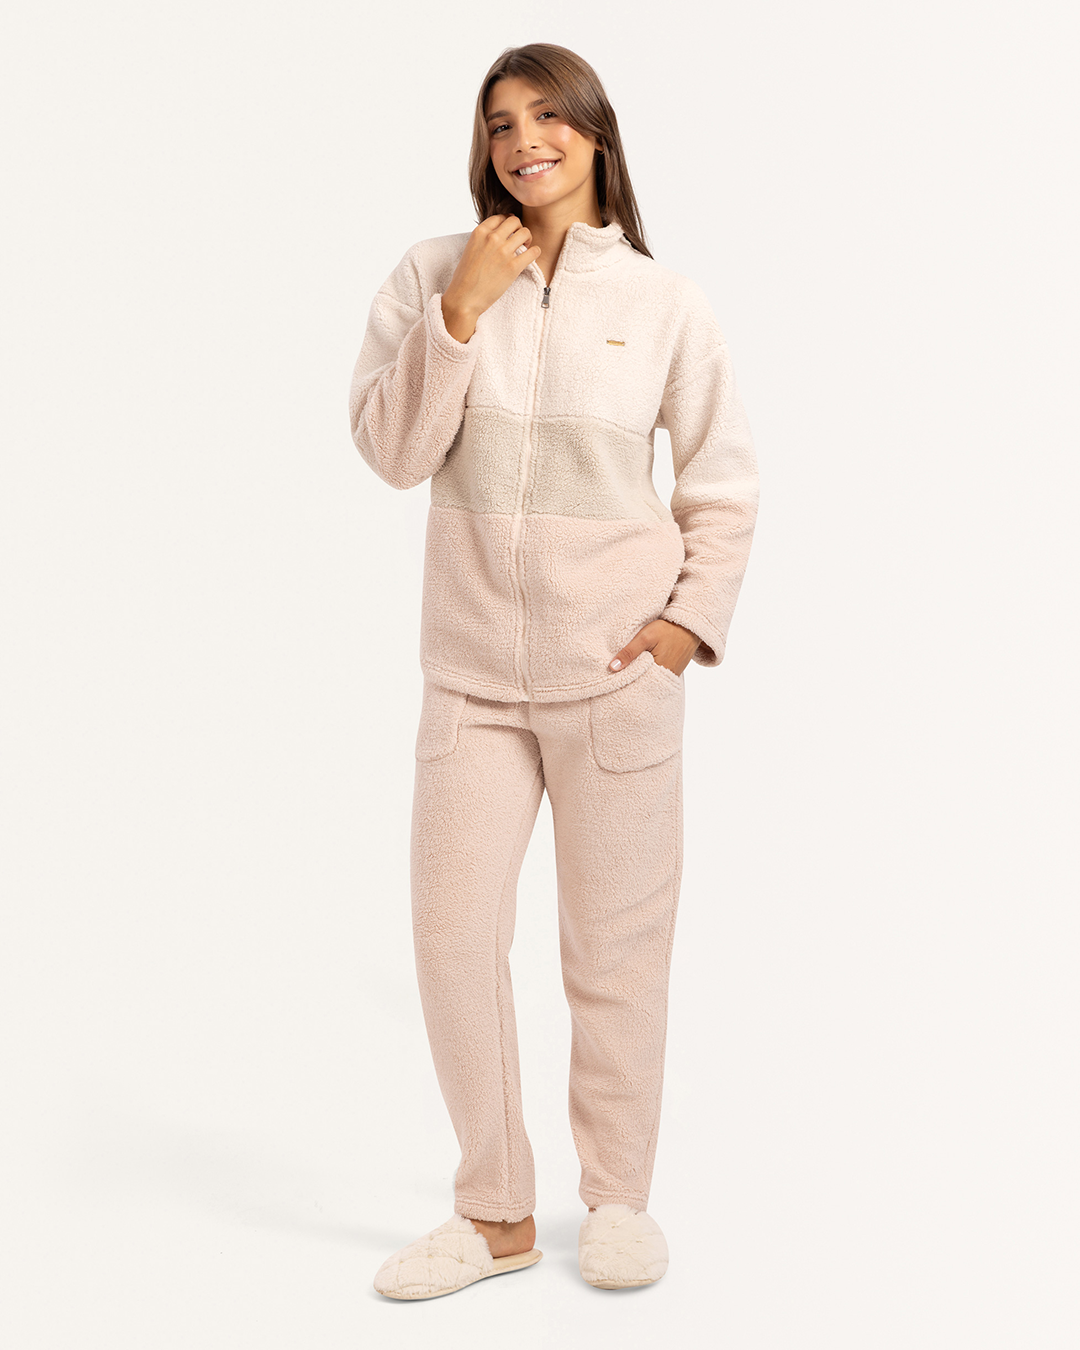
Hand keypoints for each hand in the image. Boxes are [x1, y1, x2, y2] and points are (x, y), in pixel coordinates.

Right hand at [441, 215, 541, 341]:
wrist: (464, 298)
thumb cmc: (464, 278)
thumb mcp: (470, 249)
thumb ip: (483, 239)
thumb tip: (497, 236)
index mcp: (479, 232)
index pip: (500, 217)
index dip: (507, 224)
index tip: (509, 233)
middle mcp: (492, 238)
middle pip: (515, 221)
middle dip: (519, 229)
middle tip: (519, 240)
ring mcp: (503, 252)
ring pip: (525, 233)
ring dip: (528, 239)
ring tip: (525, 248)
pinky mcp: (513, 267)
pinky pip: (533, 252)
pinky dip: (535, 252)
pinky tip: (531, 257)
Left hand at [608, 619, 699, 676]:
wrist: (689, 625)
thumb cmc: (667, 629)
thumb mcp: (645, 637)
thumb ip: (629, 652)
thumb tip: (612, 667)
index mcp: (658, 672)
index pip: (636, 683)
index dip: (625, 681)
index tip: (614, 677)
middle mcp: (666, 677)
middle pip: (643, 683)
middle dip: (632, 679)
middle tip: (618, 675)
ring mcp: (671, 674)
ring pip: (650, 679)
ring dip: (641, 675)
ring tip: (629, 669)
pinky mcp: (674, 670)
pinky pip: (658, 675)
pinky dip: (650, 671)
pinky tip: (643, 665)